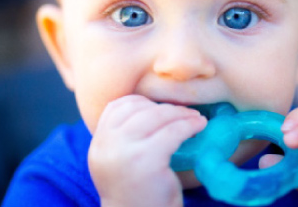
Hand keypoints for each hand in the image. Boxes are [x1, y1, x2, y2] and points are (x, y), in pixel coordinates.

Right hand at [88, 95, 206, 206]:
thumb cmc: (138, 196)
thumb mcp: (118, 163)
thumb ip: (122, 138)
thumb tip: (148, 107)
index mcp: (98, 145)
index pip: (115, 107)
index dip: (141, 102)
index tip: (159, 107)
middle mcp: (106, 146)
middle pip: (138, 109)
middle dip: (165, 107)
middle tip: (185, 112)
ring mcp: (125, 152)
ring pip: (157, 116)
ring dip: (180, 113)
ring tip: (195, 117)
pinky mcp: (147, 160)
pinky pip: (173, 131)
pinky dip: (189, 125)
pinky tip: (200, 125)